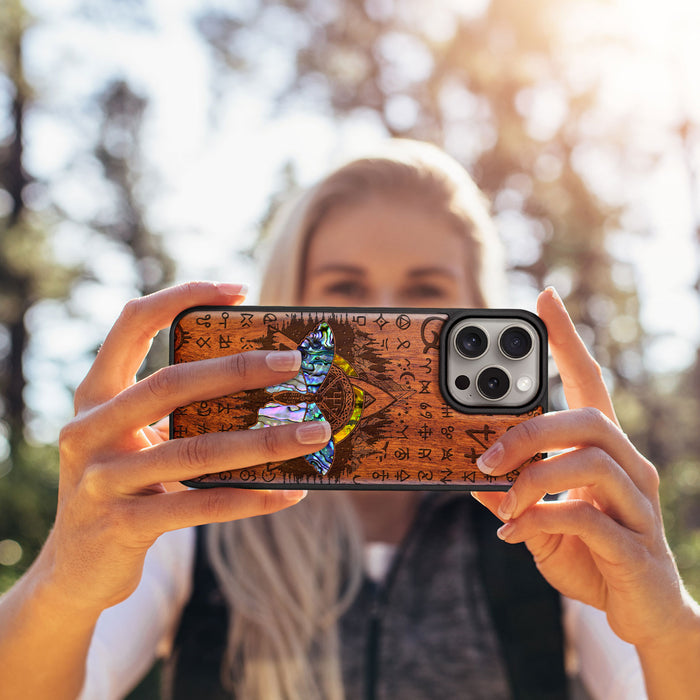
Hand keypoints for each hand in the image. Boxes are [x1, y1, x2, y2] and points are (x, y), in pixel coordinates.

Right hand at [41, 282, 329, 614]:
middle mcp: (90, 430)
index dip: (181, 297)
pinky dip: (251, 498)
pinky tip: (291, 492)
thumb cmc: (122, 487)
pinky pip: (200, 506)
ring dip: (264, 441)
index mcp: (96, 395)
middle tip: (294, 361)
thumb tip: (264, 386)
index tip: (239, 291)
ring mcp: (102, 479)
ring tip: (315, 432)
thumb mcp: (135, 440)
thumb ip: (176, 412)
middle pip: (171, 383)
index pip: (132, 324)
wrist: (74, 570)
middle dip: (239, 368)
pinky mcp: (122, 525)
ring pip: (195, 451)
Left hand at [473, 287, 696, 649]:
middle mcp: (630, 467)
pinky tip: (513, 533)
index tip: (544, 298)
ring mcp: (638, 505)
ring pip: (591, 462)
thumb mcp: (540, 519)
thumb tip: (472, 477)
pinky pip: (588, 518)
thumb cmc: (591, 554)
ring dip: (532, 478)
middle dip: (530, 431)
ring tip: (500, 500)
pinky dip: (540, 520)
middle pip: (588, 419)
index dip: (568, 339)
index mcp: (604, 451)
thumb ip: (513, 496)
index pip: (589, 381)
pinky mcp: (636, 547)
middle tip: (485, 458)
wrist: (641, 613)